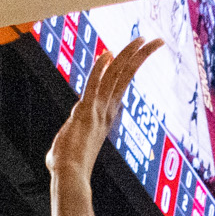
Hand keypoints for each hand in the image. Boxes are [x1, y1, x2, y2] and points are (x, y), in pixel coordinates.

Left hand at [46, 37, 162, 182]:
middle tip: (157, 41)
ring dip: (129, 55)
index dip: (130, 65)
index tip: (139, 51)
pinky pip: (94, 85)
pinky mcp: (85, 113)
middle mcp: (106, 110)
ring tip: (143, 39)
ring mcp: (98, 111)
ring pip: (116, 77)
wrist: (69, 177)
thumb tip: (57, 157)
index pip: (120, 84)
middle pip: (126, 76)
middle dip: (141, 56)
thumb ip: (68, 142)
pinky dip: (99, 68)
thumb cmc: (67, 168)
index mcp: (105, 115)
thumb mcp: (70, 148)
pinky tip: (107, 52)